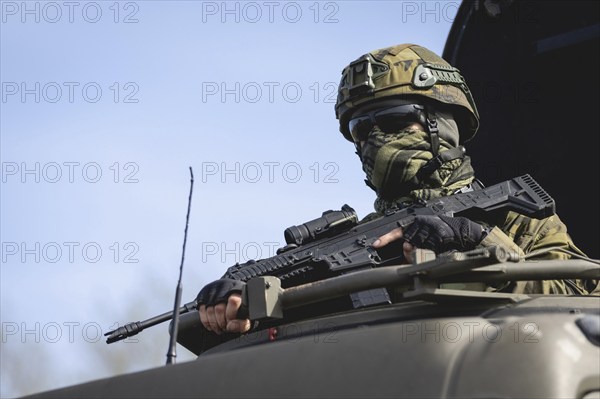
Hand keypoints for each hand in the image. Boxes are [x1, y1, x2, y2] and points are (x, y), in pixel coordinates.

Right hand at [196, 279, 250, 334]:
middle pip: (219, 309)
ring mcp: (212, 290)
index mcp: (238, 290)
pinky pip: (202, 311)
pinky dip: (206, 321)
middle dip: (222, 322)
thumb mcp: (247, 316)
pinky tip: (212, 324)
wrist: (232, 294)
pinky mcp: (204, 294)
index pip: (233, 301)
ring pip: (209, 311)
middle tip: (225, 327)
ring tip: (220, 327)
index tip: (231, 323)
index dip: (230, 315)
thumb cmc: (240, 307)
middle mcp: (224, 287)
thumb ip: (242, 323)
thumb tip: (231, 326)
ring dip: (214, 324)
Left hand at [372, 215, 486, 259]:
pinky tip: (436, 248)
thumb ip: (411, 249)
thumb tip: (402, 257)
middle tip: (412, 253)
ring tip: (426, 250)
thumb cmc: (438, 234)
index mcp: (413, 223)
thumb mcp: (423, 238)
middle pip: (406, 241)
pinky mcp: (438, 233)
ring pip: (417, 246)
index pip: (396, 231)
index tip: (375, 245)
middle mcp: (419, 223)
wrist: (459, 229)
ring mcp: (429, 227)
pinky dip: (431, 251)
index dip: (385, 239)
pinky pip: (429, 248)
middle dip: (408, 251)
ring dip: (420, 252)